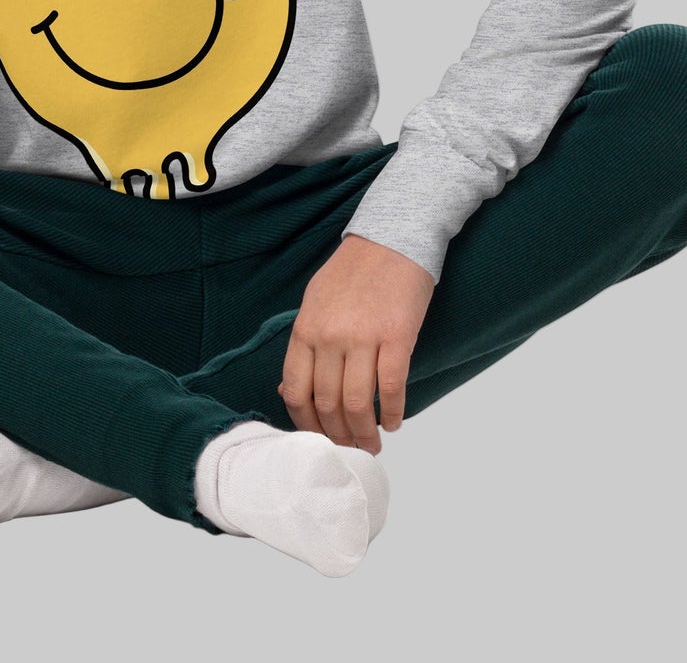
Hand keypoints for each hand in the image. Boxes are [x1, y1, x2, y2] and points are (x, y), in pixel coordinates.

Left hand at [276, 234, 435, 454]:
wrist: (392, 239)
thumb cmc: (353, 272)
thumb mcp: (315, 302)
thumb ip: (305, 345)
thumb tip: (290, 391)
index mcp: (306, 329)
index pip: (295, 391)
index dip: (305, 423)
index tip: (318, 438)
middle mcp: (329, 337)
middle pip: (327, 403)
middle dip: (337, 435)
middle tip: (349, 448)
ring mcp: (363, 337)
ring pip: (357, 402)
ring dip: (364, 432)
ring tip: (372, 442)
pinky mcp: (396, 337)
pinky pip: (391, 388)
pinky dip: (392, 412)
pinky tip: (393, 421)